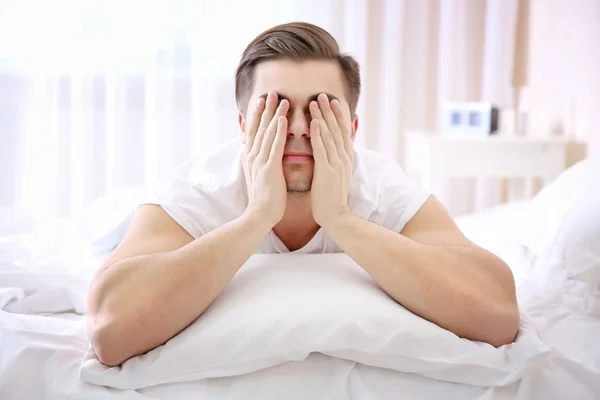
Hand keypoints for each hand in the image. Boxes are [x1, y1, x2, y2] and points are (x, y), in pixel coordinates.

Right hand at [242, 92, 288, 226]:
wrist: (260, 216)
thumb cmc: (264, 199)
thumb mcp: (260, 176)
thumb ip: (262, 163)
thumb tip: (266, 155)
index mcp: (251, 158)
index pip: (254, 132)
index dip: (258, 115)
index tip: (262, 100)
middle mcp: (252, 156)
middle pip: (259, 127)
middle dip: (265, 109)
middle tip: (271, 92)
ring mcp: (259, 161)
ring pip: (267, 132)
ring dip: (274, 114)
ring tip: (281, 99)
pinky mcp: (269, 168)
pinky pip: (274, 146)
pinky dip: (278, 131)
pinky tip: (283, 119)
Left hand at [309, 93, 353, 227]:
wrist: (336, 216)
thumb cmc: (332, 198)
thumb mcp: (337, 175)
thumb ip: (335, 160)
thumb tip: (333, 150)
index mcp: (346, 158)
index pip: (343, 132)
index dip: (338, 115)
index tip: (334, 101)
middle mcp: (344, 158)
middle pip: (337, 129)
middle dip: (330, 110)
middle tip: (324, 94)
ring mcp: (337, 164)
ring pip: (329, 135)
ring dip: (322, 117)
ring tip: (316, 102)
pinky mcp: (327, 171)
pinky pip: (322, 149)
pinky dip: (318, 134)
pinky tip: (313, 123)